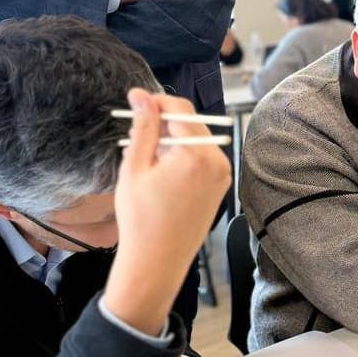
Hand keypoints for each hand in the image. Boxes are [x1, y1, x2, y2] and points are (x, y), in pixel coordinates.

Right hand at [102, 90, 231, 335]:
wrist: (156, 261)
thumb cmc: (141, 219)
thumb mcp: (135, 167)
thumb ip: (143, 127)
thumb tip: (141, 95)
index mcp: (196, 155)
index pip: (180, 109)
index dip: (156, 102)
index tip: (135, 102)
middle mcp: (217, 162)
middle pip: (191, 123)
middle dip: (164, 123)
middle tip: (137, 134)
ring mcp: (222, 175)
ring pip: (197, 140)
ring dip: (173, 140)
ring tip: (147, 159)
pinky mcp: (220, 187)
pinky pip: (202, 158)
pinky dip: (183, 156)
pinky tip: (161, 173)